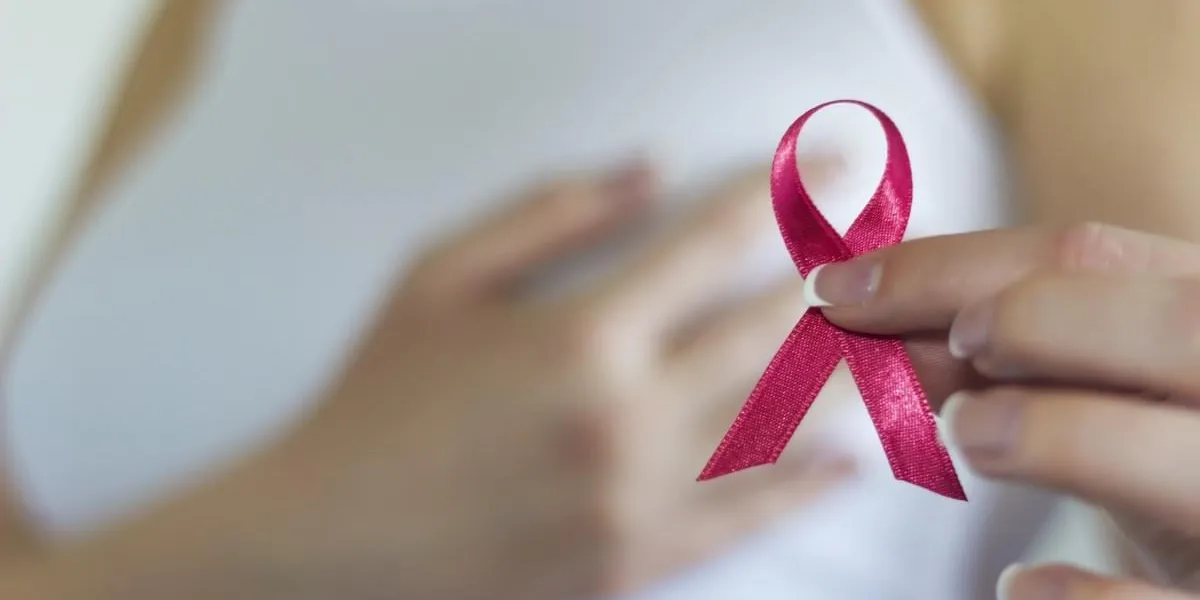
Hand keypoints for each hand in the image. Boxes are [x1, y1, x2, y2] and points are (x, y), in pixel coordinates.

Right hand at [109, 159, 848, 599]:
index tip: (829, 173)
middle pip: (771, 335)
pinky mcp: (635, 560)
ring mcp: (640, 497)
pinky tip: (850, 458)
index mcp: (580, 335)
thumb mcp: (439, 278)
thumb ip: (551, 214)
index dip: (781, 202)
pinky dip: (807, 486)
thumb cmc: (377, 398)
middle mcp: (628, 417)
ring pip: (780, 428)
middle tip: (892, 245)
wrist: (331, 541)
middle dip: (839, 279)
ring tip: (897, 341)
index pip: (712, 249)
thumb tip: (651, 167)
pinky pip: (746, 518)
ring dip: (848, 377)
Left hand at [807, 222, 1199, 597]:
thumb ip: (988, 349)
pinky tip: (1019, 586)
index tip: (835, 289)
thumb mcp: (1082, 389)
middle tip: (950, 350)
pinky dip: (1085, 598)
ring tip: (965, 437)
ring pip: (1189, 457)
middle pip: (1184, 322)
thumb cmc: (1145, 454)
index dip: (947, 265)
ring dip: (1053, 433)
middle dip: (1038, 320)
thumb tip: (859, 308)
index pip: (1092, 253)